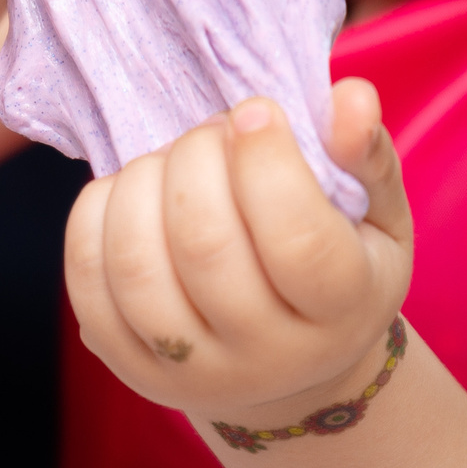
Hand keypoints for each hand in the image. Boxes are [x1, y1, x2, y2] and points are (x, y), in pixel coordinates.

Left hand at [65, 79, 413, 425]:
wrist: (291, 367)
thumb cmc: (341, 268)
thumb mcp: (378, 218)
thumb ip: (366, 156)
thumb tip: (350, 96)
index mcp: (340, 314)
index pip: (298, 243)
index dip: (267, 163)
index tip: (254, 111)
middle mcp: (264, 357)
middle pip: (205, 246)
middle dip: (198, 158)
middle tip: (214, 132)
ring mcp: (189, 371)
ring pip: (136, 266)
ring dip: (142, 182)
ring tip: (172, 161)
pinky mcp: (127, 366)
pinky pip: (87, 281)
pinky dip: (96, 214)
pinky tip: (131, 192)